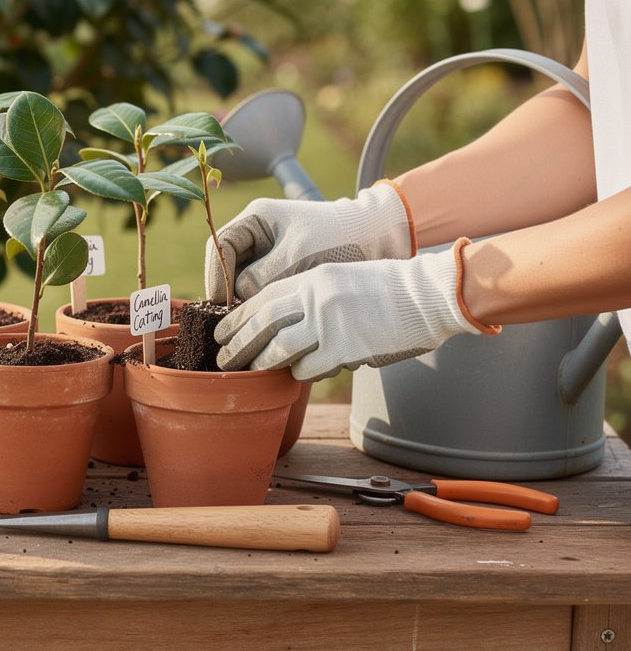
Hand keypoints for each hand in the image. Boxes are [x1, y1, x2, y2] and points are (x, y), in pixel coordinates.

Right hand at [203, 182, 414, 302]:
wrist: (380, 238)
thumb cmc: (340, 239)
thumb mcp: (298, 256)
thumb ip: (263, 276)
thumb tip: (236, 299)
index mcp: (256, 218)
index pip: (219, 245)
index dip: (215, 275)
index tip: (221, 303)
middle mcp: (257, 234)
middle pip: (226, 264)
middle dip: (227, 291)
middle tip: (231, 319)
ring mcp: (269, 252)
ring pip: (241, 280)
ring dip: (243, 300)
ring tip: (248, 323)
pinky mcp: (282, 269)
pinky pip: (261, 288)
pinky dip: (261, 303)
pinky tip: (266, 320)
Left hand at [214, 244, 487, 380]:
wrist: (428, 296)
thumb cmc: (387, 288)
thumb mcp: (341, 276)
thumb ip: (309, 294)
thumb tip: (279, 320)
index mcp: (312, 277)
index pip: (262, 297)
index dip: (238, 316)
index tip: (222, 330)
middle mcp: (315, 298)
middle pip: (261, 324)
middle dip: (237, 343)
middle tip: (222, 358)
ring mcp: (329, 324)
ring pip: (278, 349)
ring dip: (261, 363)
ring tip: (249, 371)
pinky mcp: (345, 349)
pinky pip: (308, 368)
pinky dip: (299, 373)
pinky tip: (298, 373)